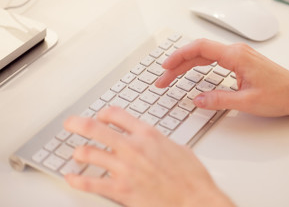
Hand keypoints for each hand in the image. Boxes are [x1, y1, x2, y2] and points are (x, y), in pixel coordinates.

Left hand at [64, 107, 234, 206]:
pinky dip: (77, 180)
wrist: (195, 199)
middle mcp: (133, 148)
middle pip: (95, 129)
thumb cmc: (191, 176)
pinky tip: (71, 178)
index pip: (117, 114)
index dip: (103, 113)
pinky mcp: (121, 190)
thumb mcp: (177, 148)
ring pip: (89, 154)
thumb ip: (158, 141)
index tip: (100, 116)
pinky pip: (90, 183)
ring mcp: (125, 169)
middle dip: (77, 123)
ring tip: (76, 153)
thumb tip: (150, 140)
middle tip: (70, 123)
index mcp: (148, 134)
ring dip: (78, 152)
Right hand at [156, 38, 288, 116]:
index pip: (199, 49)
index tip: (165, 68)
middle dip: (178, 65)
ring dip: (186, 64)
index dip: (179, 57)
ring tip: (171, 76)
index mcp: (235, 56)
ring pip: (205, 55)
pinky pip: (213, 59)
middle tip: (163, 80)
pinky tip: (192, 72)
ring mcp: (238, 56)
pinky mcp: (240, 62)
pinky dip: (198, 65)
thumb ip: (218, 100)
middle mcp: (236, 52)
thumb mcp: (246, 102)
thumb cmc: (280, 95)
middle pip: (198, 52)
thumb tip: (196, 100)